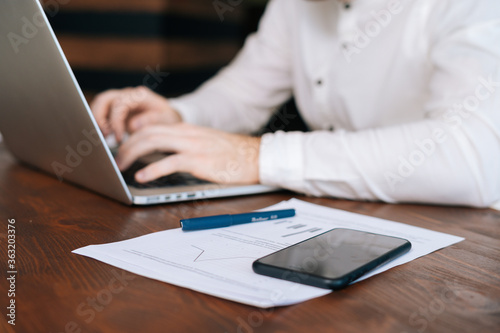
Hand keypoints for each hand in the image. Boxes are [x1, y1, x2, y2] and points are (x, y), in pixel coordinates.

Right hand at [90, 86, 181, 141]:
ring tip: (102, 138)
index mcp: (140, 96)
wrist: (169, 118)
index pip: (119, 103)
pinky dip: (100, 124)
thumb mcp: (167, 120)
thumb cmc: (168, 119)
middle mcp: (128, 95)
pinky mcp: (116, 110)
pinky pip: (102, 113)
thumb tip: (132, 124)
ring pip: (99, 104)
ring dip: (97, 120)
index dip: (115, 121)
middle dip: (98, 117)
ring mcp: (121, 101)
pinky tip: (105, 137)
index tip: (118, 138)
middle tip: (102, 136)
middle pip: (104, 99)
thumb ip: (152, 120)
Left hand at [115, 123, 260, 184]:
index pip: (152, 127)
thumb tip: (161, 158)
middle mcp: (186, 134)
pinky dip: (152, 169)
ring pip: (152, 142)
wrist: (257, 156)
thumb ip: (184, 147)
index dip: (131, 136)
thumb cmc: (232, 154)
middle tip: (113, 159)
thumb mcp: (205, 145)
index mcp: (186, 130)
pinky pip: (170, 162)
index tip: (120, 148)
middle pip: (146, 132)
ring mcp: (193, 146)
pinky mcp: (200, 160)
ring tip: (119, 167)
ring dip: (131, 154)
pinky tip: (142, 177)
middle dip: (125, 145)